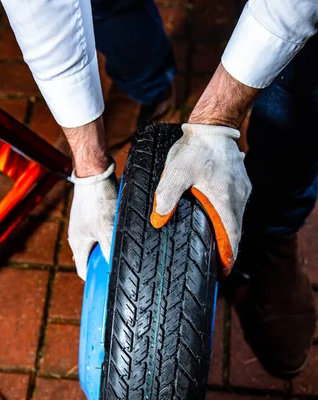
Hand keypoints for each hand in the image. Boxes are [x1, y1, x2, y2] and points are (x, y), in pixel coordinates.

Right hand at [68, 161, 118, 279]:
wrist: (94, 172)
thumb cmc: (97, 201)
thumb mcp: (107, 231)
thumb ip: (111, 252)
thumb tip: (118, 270)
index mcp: (77, 245)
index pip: (85, 271)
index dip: (97, 280)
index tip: (112, 284)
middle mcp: (79, 236)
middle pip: (93, 258)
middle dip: (106, 264)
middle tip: (124, 267)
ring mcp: (86, 225)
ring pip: (100, 244)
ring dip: (111, 249)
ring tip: (127, 250)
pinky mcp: (94, 214)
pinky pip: (104, 231)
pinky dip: (113, 235)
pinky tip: (125, 232)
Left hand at [151, 123, 251, 273]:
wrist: (213, 126)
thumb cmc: (195, 149)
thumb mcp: (175, 173)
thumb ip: (166, 197)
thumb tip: (158, 221)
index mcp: (225, 201)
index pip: (232, 238)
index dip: (228, 258)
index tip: (222, 272)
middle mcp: (238, 199)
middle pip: (235, 232)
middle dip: (226, 250)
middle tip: (215, 265)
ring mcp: (242, 190)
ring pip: (236, 220)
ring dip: (226, 234)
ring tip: (213, 247)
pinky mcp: (240, 183)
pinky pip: (235, 208)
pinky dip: (227, 219)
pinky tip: (215, 221)